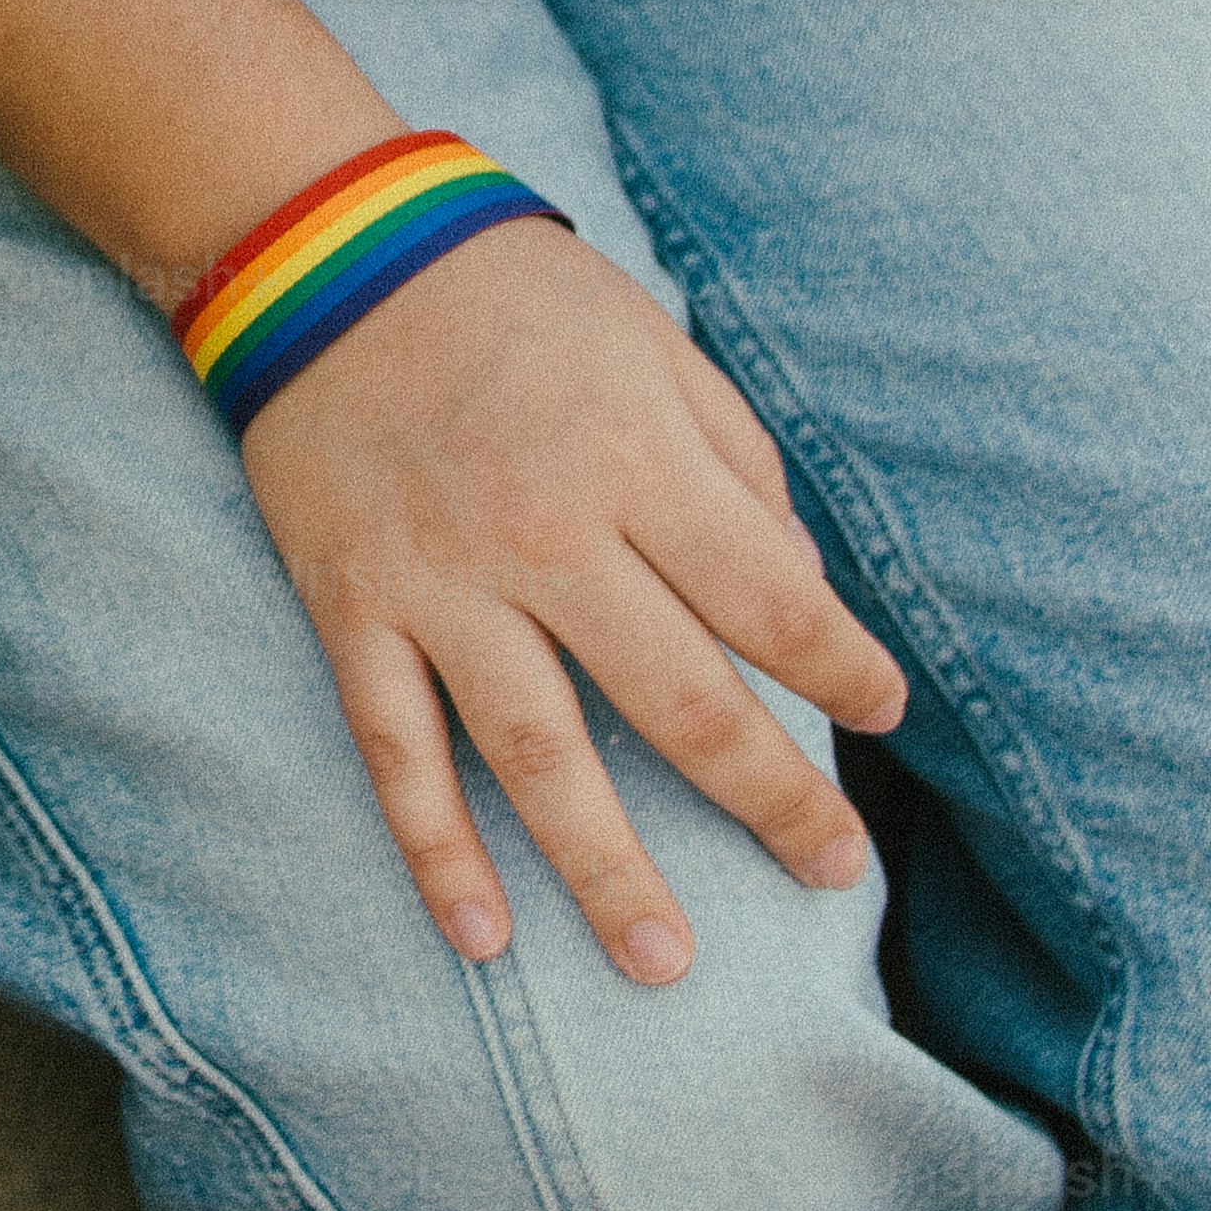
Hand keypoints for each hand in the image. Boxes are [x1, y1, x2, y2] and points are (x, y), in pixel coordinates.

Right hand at [237, 212, 900, 973]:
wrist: (327, 248)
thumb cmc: (519, 298)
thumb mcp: (659, 349)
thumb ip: (737, 469)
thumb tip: (801, 592)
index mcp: (639, 460)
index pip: (772, 601)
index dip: (842, 670)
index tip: (883, 715)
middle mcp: (547, 533)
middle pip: (680, 702)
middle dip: (769, 801)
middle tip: (830, 876)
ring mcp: (440, 582)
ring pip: (539, 755)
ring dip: (607, 869)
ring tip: (666, 963)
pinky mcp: (351, 608)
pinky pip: (395, 749)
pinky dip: (435, 849)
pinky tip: (482, 935)